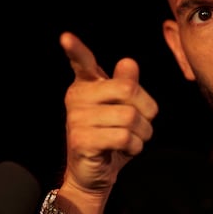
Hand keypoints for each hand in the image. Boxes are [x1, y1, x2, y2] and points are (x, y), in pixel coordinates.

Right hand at [58, 31, 157, 204]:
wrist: (94, 175)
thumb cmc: (110, 137)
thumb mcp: (123, 108)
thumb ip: (126, 84)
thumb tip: (128, 62)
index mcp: (85, 85)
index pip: (81, 62)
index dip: (75, 49)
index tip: (65, 37)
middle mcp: (77, 98)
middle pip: (128, 88)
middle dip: (147, 109)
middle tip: (143, 123)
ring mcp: (77, 119)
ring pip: (130, 116)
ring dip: (142, 133)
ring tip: (132, 140)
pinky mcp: (82, 140)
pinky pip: (124, 136)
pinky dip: (134, 146)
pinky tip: (124, 150)